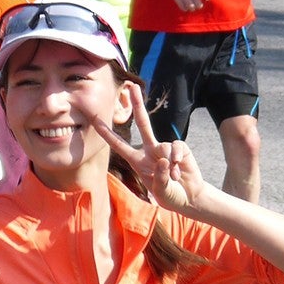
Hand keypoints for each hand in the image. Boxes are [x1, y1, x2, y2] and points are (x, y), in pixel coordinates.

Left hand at [92, 81, 206, 213]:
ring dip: (169, 165)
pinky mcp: (180, 149)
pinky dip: (177, 159)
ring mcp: (165, 149)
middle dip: (138, 105)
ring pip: (164, 145)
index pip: (119, 145)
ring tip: (173, 178)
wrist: (189, 197)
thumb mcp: (161, 191)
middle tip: (133, 86)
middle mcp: (150, 151)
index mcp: (138, 161)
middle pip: (143, 124)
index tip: (94, 119)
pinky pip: (176, 147)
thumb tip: (164, 159)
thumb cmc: (170, 195)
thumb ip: (160, 177)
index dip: (107, 133)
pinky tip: (179, 170)